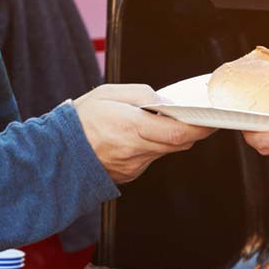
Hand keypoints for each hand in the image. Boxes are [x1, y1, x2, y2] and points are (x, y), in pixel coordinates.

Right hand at [72, 83, 211, 183]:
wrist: (57, 152)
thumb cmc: (80, 119)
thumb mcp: (109, 93)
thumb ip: (142, 94)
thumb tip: (166, 103)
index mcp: (131, 127)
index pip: (178, 132)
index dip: (200, 127)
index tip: (212, 119)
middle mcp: (135, 150)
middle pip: (178, 143)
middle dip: (189, 130)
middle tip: (193, 117)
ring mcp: (133, 166)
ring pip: (165, 151)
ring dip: (168, 137)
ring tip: (156, 123)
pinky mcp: (129, 174)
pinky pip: (150, 158)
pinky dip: (152, 146)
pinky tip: (137, 137)